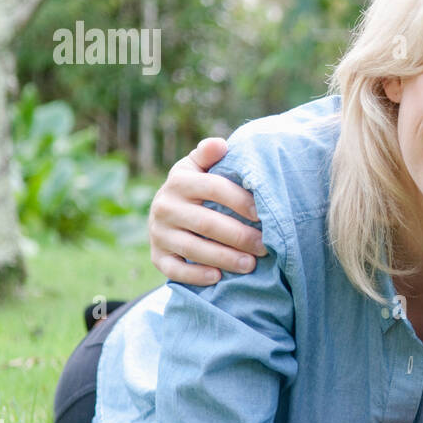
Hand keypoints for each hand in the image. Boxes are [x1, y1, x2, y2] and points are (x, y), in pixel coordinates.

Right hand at [148, 137, 266, 284]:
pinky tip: (218, 278)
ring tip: (251, 265)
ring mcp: (158, 233)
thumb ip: (209, 155)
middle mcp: (165, 206)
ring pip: (193, 249)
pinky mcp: (157, 256)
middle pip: (207, 223)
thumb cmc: (197, 187)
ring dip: (224, 258)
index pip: (214, 188)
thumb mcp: (199, 167)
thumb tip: (221, 144)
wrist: (166, 211)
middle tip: (265, 246)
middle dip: (240, 236)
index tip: (263, 214)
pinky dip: (196, 275)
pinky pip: (174, 270)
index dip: (240, 200)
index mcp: (179, 180)